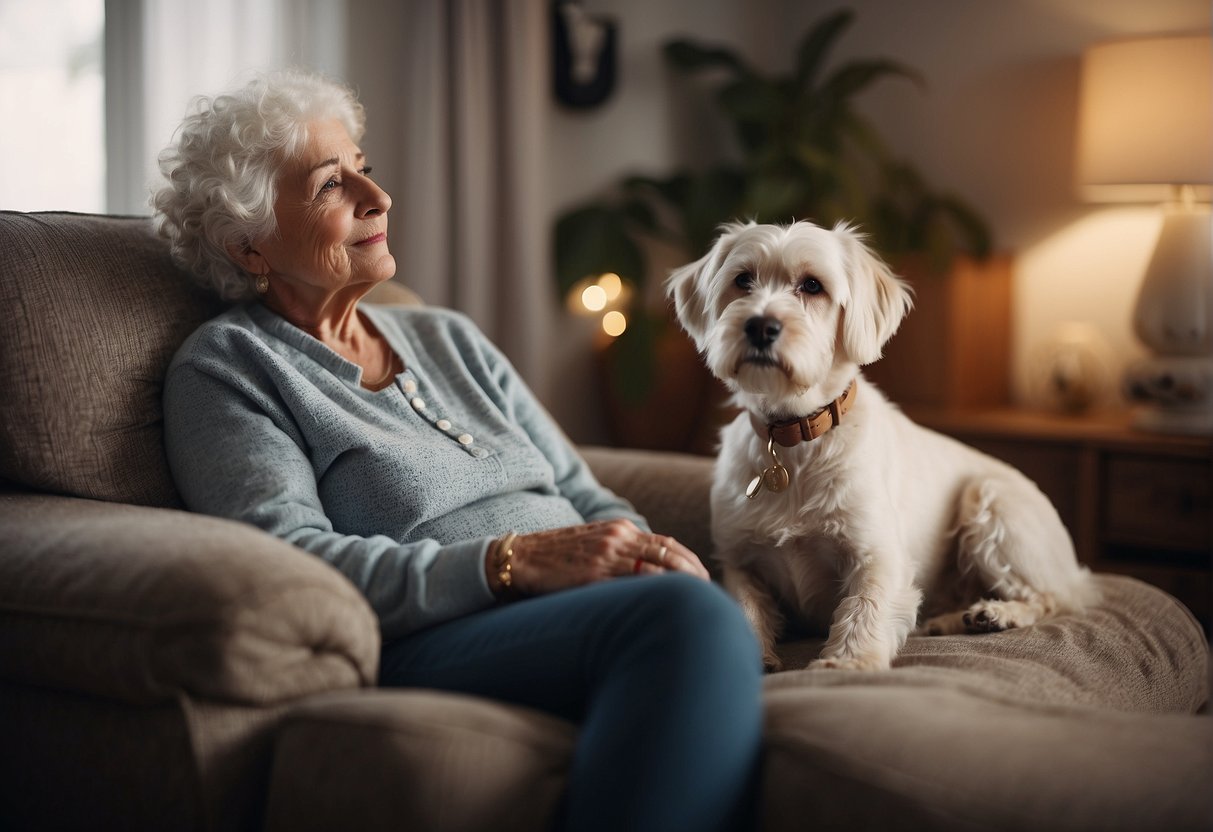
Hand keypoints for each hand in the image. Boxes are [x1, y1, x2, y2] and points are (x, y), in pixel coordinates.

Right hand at [502, 519, 708, 595]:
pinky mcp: (593, 573)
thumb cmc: (555, 558)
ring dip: (680, 582)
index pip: (664, 543)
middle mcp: (617, 537)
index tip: (702, 576)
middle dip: (692, 572)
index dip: (687, 559)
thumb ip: (619, 554)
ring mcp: (606, 554)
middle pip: (667, 553)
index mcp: (618, 529)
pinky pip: (631, 581)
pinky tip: (667, 602)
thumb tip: (646, 573)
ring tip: (696, 599)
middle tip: (709, 591)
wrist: (521, 558)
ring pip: (655, 566)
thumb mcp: (592, 546)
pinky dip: (654, 590)